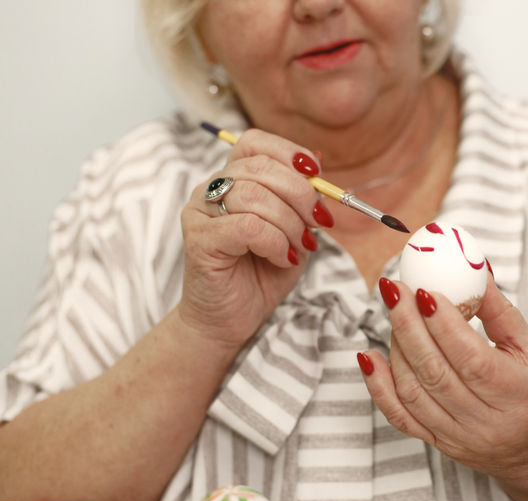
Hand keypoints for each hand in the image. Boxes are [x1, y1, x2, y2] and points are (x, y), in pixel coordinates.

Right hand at [178, 129, 332, 348]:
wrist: (231, 320)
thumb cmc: (261, 274)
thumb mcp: (294, 230)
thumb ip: (302, 197)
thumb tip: (318, 157)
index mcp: (232, 179)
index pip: (254, 142)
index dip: (289, 152)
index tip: (316, 175)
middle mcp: (211, 189)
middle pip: (260, 167)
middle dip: (301, 194)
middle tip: (319, 222)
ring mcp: (200, 212)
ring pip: (255, 197)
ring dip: (290, 224)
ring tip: (298, 247)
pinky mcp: (198, 239)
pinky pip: (247, 227)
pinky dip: (275, 242)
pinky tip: (281, 258)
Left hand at [360, 275, 527, 478]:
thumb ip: (500, 313)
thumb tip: (473, 271)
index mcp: (518, 395)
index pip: (472, 359)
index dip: (444, 324)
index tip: (425, 290)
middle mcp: (485, 423)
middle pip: (435, 372)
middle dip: (409, 326)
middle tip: (396, 289)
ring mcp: (458, 438)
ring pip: (412, 392)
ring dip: (397, 347)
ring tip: (395, 312)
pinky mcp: (439, 444)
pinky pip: (400, 417)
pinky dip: (378, 386)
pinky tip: (368, 356)